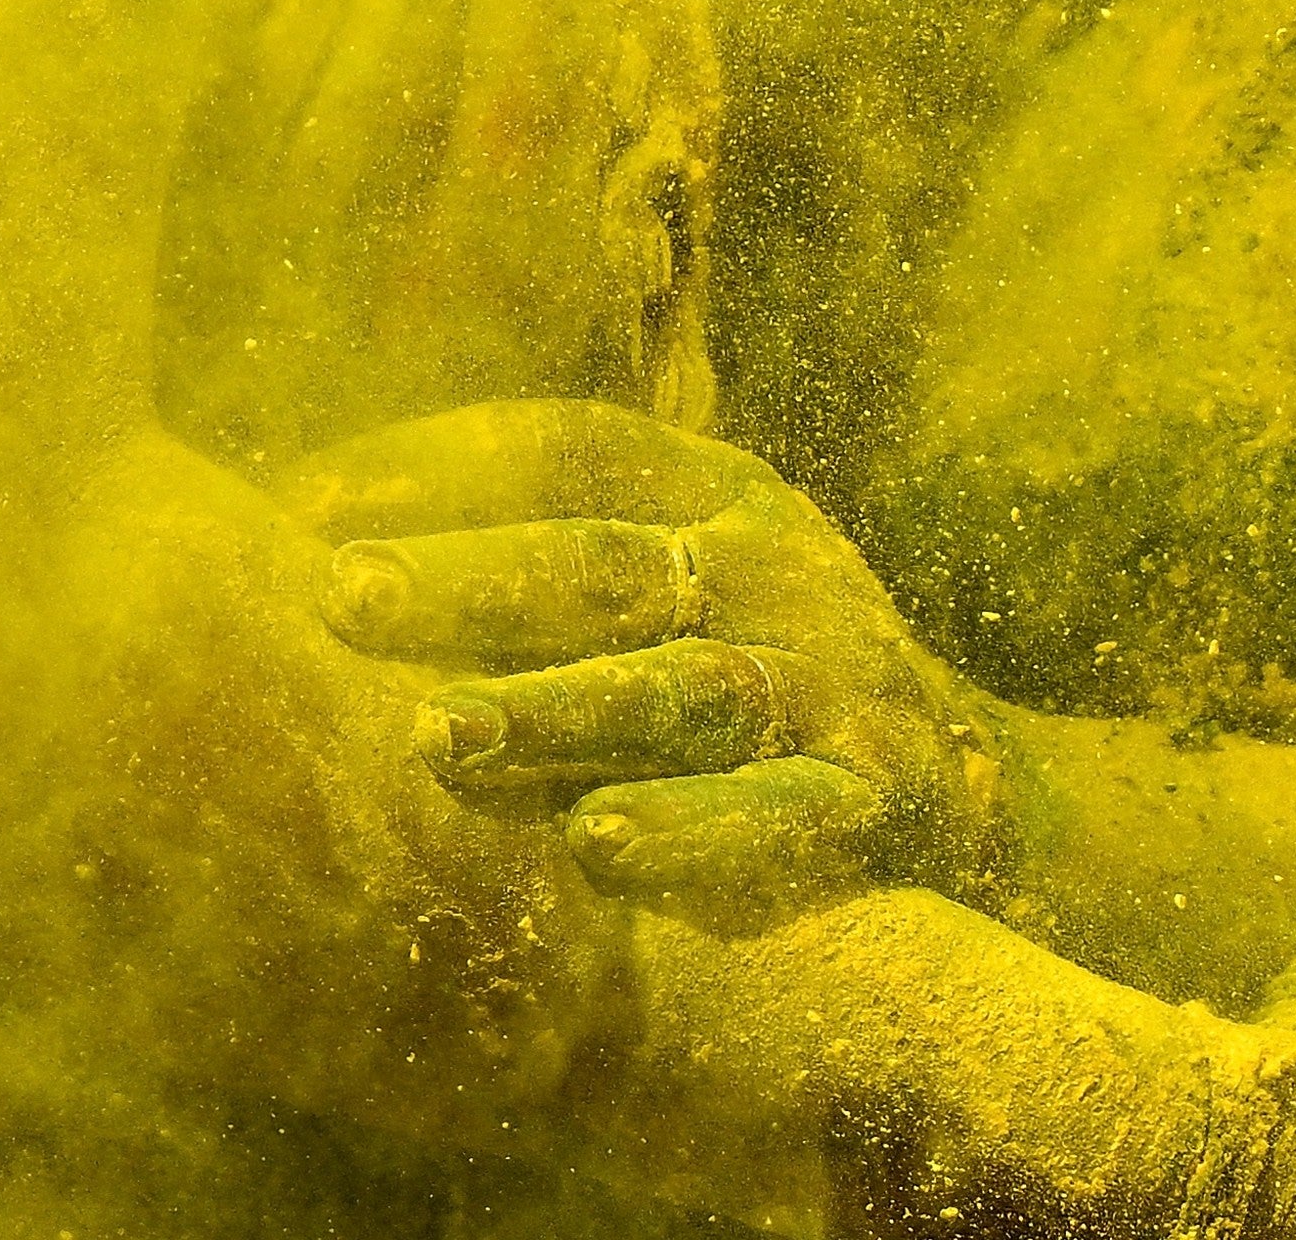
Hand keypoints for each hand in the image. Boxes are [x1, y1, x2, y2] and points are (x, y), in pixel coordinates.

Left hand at [285, 398, 1015, 917]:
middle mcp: (773, 570)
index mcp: (717, 497)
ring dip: (552, 710)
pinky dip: (692, 830)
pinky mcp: (879, 795)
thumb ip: (557, 569)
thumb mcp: (690, 586)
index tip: (303, 501)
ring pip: (676, 688)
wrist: (992, 798)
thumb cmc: (775, 681)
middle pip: (600, 561)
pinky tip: (596, 846)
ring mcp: (830, 679)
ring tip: (437, 736)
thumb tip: (326, 560)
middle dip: (463, 578)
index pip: (567, 449)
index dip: (436, 463)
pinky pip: (779, 814)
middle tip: (338, 596)